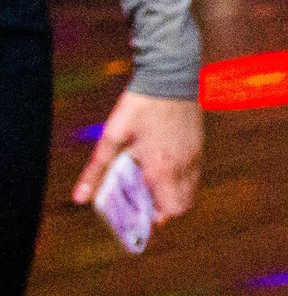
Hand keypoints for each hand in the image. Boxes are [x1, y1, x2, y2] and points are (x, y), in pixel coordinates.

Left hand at [73, 90, 202, 221]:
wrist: (171, 75)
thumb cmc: (141, 106)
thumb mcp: (112, 137)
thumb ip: (96, 170)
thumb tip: (80, 198)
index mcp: (162, 169)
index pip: (170, 210)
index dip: (155, 220)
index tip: (139, 217)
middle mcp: (183, 165)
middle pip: (184, 205)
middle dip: (165, 210)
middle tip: (145, 202)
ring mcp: (195, 154)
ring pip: (191, 189)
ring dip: (174, 194)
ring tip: (152, 184)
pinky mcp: (199, 143)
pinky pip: (194, 172)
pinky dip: (181, 179)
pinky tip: (163, 164)